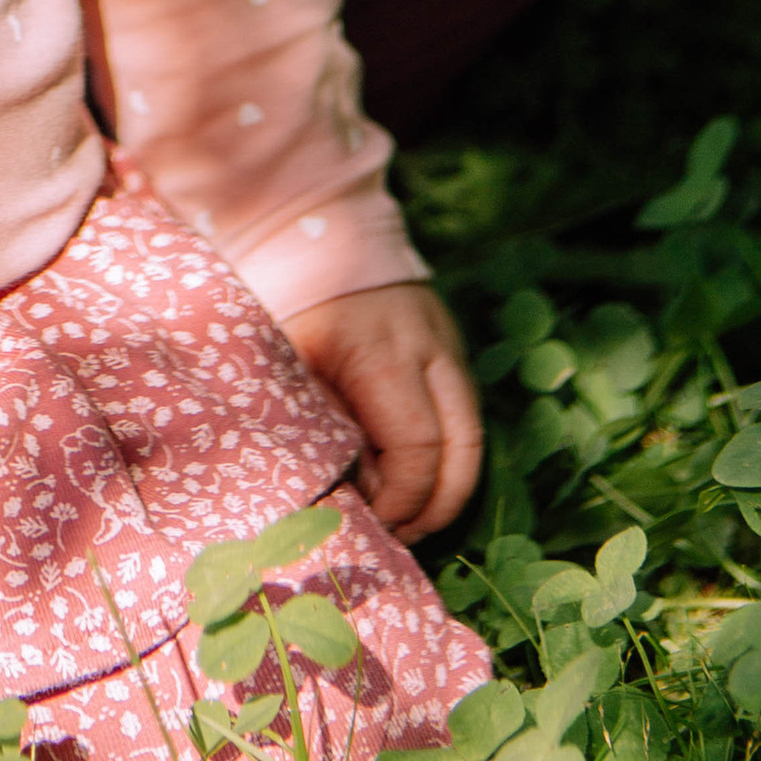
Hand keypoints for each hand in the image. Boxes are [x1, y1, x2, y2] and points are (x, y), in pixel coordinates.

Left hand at [279, 281, 481, 541]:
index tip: (374, 523)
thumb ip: (324, 430)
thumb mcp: (290, 367)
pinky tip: (412, 471)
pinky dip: (448, 449)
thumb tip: (356, 497)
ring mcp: (448, 344)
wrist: (312, 224)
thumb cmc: (286, 298)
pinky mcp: (450, 342)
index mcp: (384, 355)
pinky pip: (462, 409)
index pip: (418, 450)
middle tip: (401, 536)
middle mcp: (431, 350)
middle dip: (438, 506)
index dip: (402, 500)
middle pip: (464, 451)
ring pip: (473, 434)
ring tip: (409, 516)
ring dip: (448, 483)